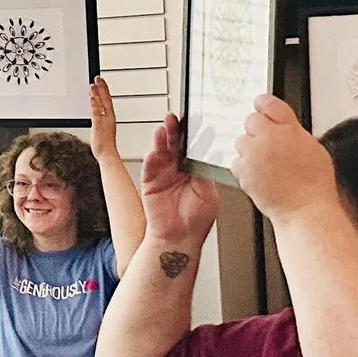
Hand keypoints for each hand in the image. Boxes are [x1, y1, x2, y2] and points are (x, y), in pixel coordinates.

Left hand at [89, 78, 119, 157]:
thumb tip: (96, 118)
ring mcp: (104, 121)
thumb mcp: (102, 131)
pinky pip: (96, 113)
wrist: (108, 155)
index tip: (101, 82)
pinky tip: (92, 97)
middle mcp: (108, 118)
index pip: (108, 101)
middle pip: (106, 99)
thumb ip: (100, 123)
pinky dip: (94, 104)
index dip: (105, 90)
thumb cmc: (105, 146)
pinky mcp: (98, 126)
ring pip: (101, 104)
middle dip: (102, 87)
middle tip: (98, 77)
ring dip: (97, 93)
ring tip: (93, 84)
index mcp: (110, 118)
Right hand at [140, 115, 220, 244]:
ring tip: (165, 127)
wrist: (180, 238)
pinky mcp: (149, 183)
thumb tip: (204, 153)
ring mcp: (162, 175)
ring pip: (161, 151)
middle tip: (177, 118)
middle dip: (176, 130)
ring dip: (162, 138)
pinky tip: (154, 149)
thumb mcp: (208, 191)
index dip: (193, 133)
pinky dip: (151, 157)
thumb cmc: (196, 220)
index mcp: (193, 170)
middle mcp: (177, 170)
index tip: (196, 120)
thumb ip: (203, 172)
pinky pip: (149, 167)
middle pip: (175, 144)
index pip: (192, 146)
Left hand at [231, 95, 339, 223]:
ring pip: (240, 141)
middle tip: (263, 143)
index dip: (263, 104)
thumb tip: (284, 128)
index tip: (260, 105)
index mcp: (291, 129)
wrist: (305, 209)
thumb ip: (294, 134)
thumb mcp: (313, 149)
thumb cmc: (314, 185)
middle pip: (250, 120)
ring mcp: (255, 154)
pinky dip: (243, 168)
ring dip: (248, 150)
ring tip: (263, 164)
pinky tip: (257, 176)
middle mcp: (271, 138)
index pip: (270, 104)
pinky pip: (236, 162)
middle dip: (255, 130)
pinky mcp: (244, 170)